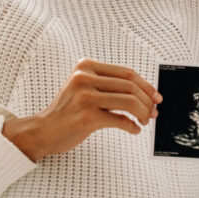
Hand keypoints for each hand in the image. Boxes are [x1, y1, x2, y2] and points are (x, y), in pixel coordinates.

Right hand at [3, 58, 160, 160]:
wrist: (43, 130)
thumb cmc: (67, 111)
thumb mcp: (84, 88)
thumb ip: (108, 86)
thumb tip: (144, 94)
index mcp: (86, 66)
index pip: (126, 72)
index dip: (146, 85)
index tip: (155, 96)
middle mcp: (84, 78)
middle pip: (130, 86)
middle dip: (147, 100)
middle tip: (153, 111)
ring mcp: (85, 97)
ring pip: (128, 101)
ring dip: (142, 113)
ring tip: (145, 121)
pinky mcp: (86, 117)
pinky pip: (119, 120)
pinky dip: (131, 126)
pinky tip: (133, 129)